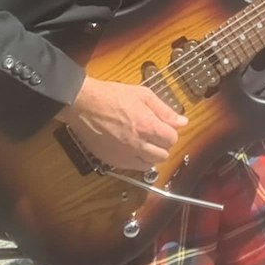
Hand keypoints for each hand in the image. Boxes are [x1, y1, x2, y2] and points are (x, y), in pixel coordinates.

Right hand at [58, 77, 185, 171]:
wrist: (83, 104)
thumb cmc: (111, 96)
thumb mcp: (143, 95)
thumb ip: (165, 110)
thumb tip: (182, 121)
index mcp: (147, 127)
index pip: (172, 139)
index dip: (170, 133)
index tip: (165, 128)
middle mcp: (137, 144)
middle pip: (163, 155)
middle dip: (162, 145)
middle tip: (155, 135)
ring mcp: (123, 154)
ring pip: (148, 165)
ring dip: (150, 156)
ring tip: (144, 143)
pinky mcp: (111, 160)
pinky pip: (131, 168)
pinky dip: (135, 161)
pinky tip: (131, 149)